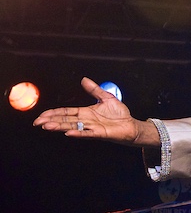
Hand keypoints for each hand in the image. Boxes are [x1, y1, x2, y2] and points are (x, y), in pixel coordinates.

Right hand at [32, 77, 159, 145]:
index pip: (66, 112)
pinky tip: (68, 133)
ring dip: (60, 127)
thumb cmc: (119, 114)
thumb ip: (94, 90)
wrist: (131, 125)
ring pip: (73, 127)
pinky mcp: (100, 133)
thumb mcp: (106, 97)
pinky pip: (88, 133)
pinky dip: (79, 133)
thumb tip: (84, 79)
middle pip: (65, 120)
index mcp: (85, 112)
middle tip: (37, 123)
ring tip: (47, 127)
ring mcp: (92, 127)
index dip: (54, 113)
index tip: (41, 116)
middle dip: (51, 121)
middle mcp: (86, 121)